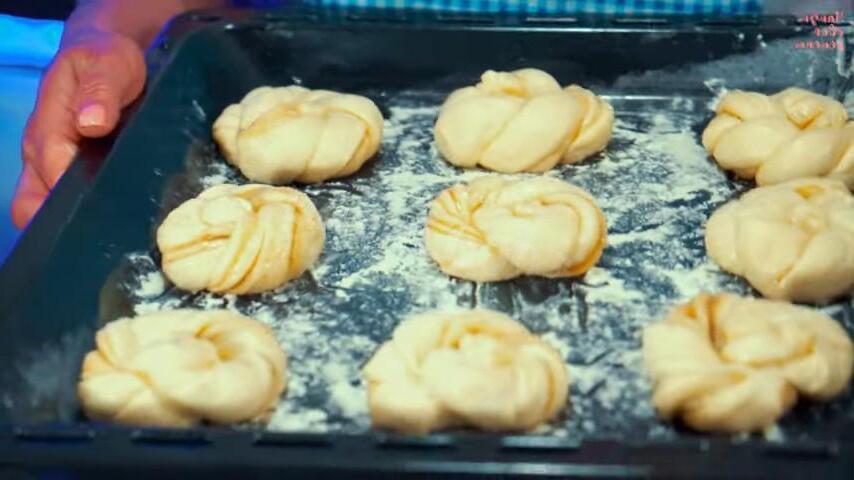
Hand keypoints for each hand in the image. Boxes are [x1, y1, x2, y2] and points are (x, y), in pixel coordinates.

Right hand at [12, 30, 145, 227]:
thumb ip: (99, 90)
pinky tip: (116, 216)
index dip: (76, 196)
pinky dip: (88, 210)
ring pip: (48, 207)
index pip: (52, 175)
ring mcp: (52, 164)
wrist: (106, 54)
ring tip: (116, 226)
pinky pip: (69, 201)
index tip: (106, 207)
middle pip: (37, 204)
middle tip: (110, 227)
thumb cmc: (106, 59)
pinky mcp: (71, 171)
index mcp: (46, 128)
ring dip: (78, 217)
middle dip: (67, 218)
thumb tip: (90, 122)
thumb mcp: (109, 64)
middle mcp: (42, 152)